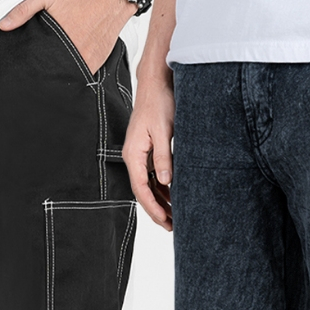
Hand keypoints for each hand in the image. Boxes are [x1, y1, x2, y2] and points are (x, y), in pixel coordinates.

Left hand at [0, 0, 134, 73]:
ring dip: (64, 70)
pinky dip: (79, 69)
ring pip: (71, 74)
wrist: (111, 0)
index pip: (41, 62)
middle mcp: (75, 54)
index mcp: (59, 41)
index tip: (32, 64)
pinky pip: (85, 73)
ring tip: (59, 61)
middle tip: (45, 62)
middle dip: (49, 68)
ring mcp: (88, 60)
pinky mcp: (98, 62)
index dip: (35, 65)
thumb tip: (4, 25)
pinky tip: (74, 59)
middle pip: (56, 70)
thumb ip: (23, 10)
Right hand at [123, 61, 174, 230]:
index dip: (153, 207)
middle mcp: (134, 156)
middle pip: (144, 191)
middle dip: (158, 210)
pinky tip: (175, 197)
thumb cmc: (159, 102)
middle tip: (173, 227)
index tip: (165, 221)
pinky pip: (154, 175)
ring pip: (150, 185)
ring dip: (162, 201)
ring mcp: (141, 154)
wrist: (157, 83)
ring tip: (176, 217)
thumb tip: (165, 181)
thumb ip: (163, 157)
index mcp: (133, 153)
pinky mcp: (149, 151)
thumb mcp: (164, 131)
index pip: (141, 188)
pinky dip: (164, 188)